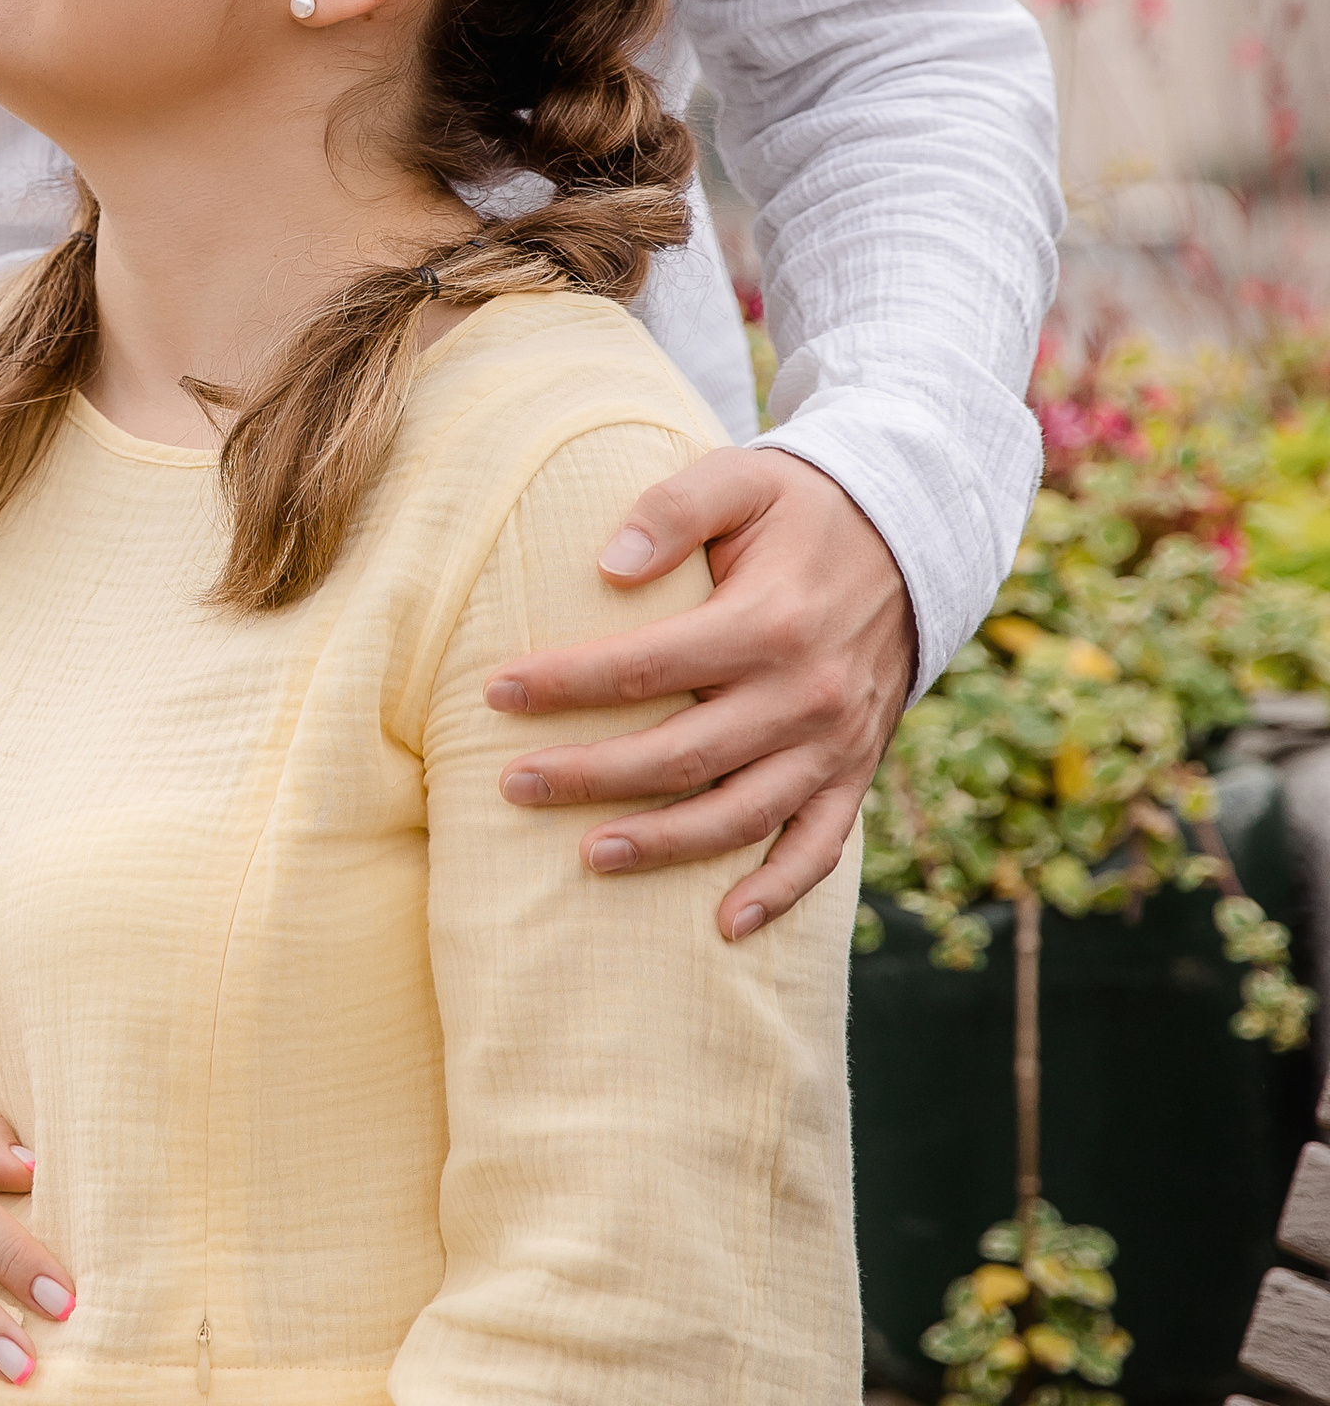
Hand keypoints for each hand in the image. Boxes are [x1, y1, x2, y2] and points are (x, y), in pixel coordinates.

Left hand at [487, 447, 914, 941]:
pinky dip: (778, 892)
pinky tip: (725, 926)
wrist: (911, 538)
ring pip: (741, 813)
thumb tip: (608, 565)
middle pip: (682, 753)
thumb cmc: (802, 509)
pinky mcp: (854, 770)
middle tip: (511, 784)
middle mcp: (806, 693)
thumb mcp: (743, 479)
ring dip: (664, 844)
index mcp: (771, 622)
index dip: (565, 683)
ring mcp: (834, 742)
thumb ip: (673, 508)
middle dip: (590, 775)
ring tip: (587, 857)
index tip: (495, 692)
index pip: (646, 667)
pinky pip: (820, 846)